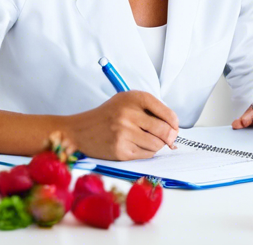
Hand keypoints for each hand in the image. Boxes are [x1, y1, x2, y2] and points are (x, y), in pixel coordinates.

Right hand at [62, 91, 178, 160]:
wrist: (78, 130)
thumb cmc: (107, 116)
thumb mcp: (126, 102)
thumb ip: (150, 110)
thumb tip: (174, 128)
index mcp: (134, 98)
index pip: (166, 113)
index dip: (174, 123)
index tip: (174, 128)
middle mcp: (129, 114)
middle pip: (164, 131)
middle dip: (169, 137)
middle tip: (168, 139)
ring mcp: (124, 133)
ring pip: (157, 145)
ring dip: (157, 145)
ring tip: (145, 140)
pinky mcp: (121, 150)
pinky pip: (146, 154)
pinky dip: (146, 152)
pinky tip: (135, 146)